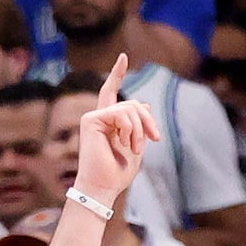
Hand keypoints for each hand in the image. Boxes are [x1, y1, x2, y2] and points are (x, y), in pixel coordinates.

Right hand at [75, 54, 161, 207]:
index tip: (123, 56)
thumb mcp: (136, 147)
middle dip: (148, 120)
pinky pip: (120, 113)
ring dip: (139, 129)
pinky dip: (129, 128)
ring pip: (129, 108)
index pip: (112, 93)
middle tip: (155, 138)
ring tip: (136, 148)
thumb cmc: (117, 175)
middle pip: (132, 104)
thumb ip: (140, 127)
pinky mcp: (90, 120)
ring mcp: (94, 118)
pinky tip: (125, 142)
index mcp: (109, 123)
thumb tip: (146, 104)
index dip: (117, 74)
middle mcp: (100, 117)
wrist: (103, 189)